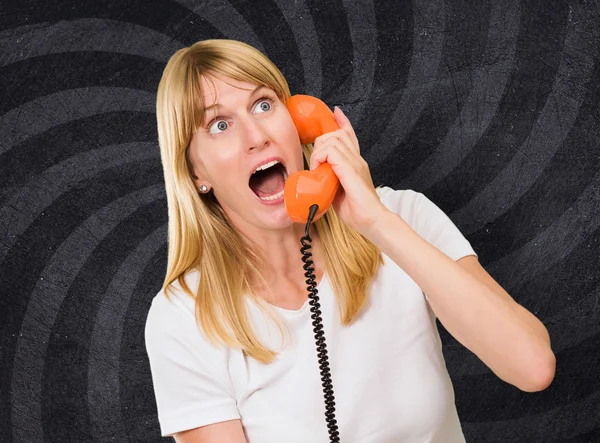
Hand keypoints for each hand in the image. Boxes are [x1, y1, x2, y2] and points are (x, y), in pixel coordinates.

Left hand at [309, 106, 389, 234]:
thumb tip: (317, 180)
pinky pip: (331, 152)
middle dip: (320, 142)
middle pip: (337, 134)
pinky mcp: (350, 169)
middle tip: (315, 161)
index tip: (336, 112)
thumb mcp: (340, 191)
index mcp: (356, 163)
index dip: (342, 122)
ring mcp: (355, 163)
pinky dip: (320, 158)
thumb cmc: (357, 211)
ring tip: (316, 168)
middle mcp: (357, 159)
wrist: (372, 220)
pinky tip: (318, 170)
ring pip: (332, 139)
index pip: (350, 135)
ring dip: (319, 151)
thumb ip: (331, 181)